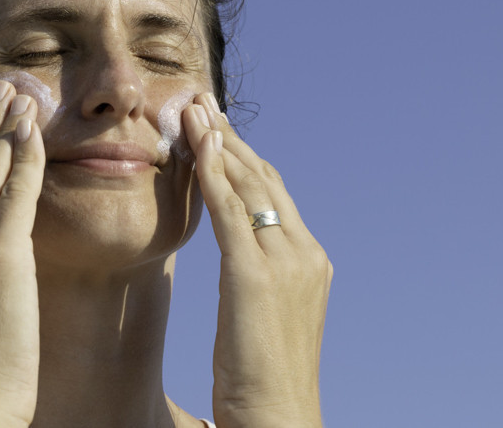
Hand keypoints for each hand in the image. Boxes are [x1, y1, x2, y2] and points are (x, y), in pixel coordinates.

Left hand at [182, 94, 332, 427]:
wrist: (280, 418)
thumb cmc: (265, 382)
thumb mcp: (267, 319)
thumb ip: (259, 282)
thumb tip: (240, 265)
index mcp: (310, 262)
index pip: (275, 197)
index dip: (245, 161)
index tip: (219, 133)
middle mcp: (304, 252)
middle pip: (265, 181)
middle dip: (231, 140)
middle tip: (202, 105)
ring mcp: (286, 262)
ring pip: (249, 187)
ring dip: (217, 144)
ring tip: (193, 111)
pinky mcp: (255, 276)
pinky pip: (230, 211)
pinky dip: (211, 174)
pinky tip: (193, 147)